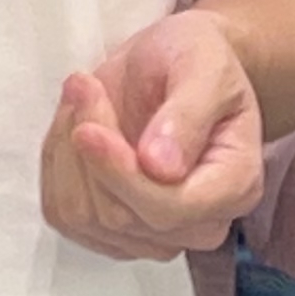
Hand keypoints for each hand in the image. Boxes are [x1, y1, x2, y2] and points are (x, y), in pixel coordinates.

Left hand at [41, 9, 264, 261]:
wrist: (174, 66)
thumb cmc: (196, 59)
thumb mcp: (204, 66)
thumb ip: (188, 113)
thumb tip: (161, 168)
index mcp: (237, 186)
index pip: (170, 208)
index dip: (122, 174)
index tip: (87, 130)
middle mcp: (201, 225)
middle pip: (121, 216)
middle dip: (90, 151)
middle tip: (83, 84)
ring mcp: (154, 236)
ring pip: (83, 216)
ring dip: (67, 152)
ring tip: (83, 96)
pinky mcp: (110, 233)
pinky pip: (63, 212)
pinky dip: (57, 164)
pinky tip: (75, 124)